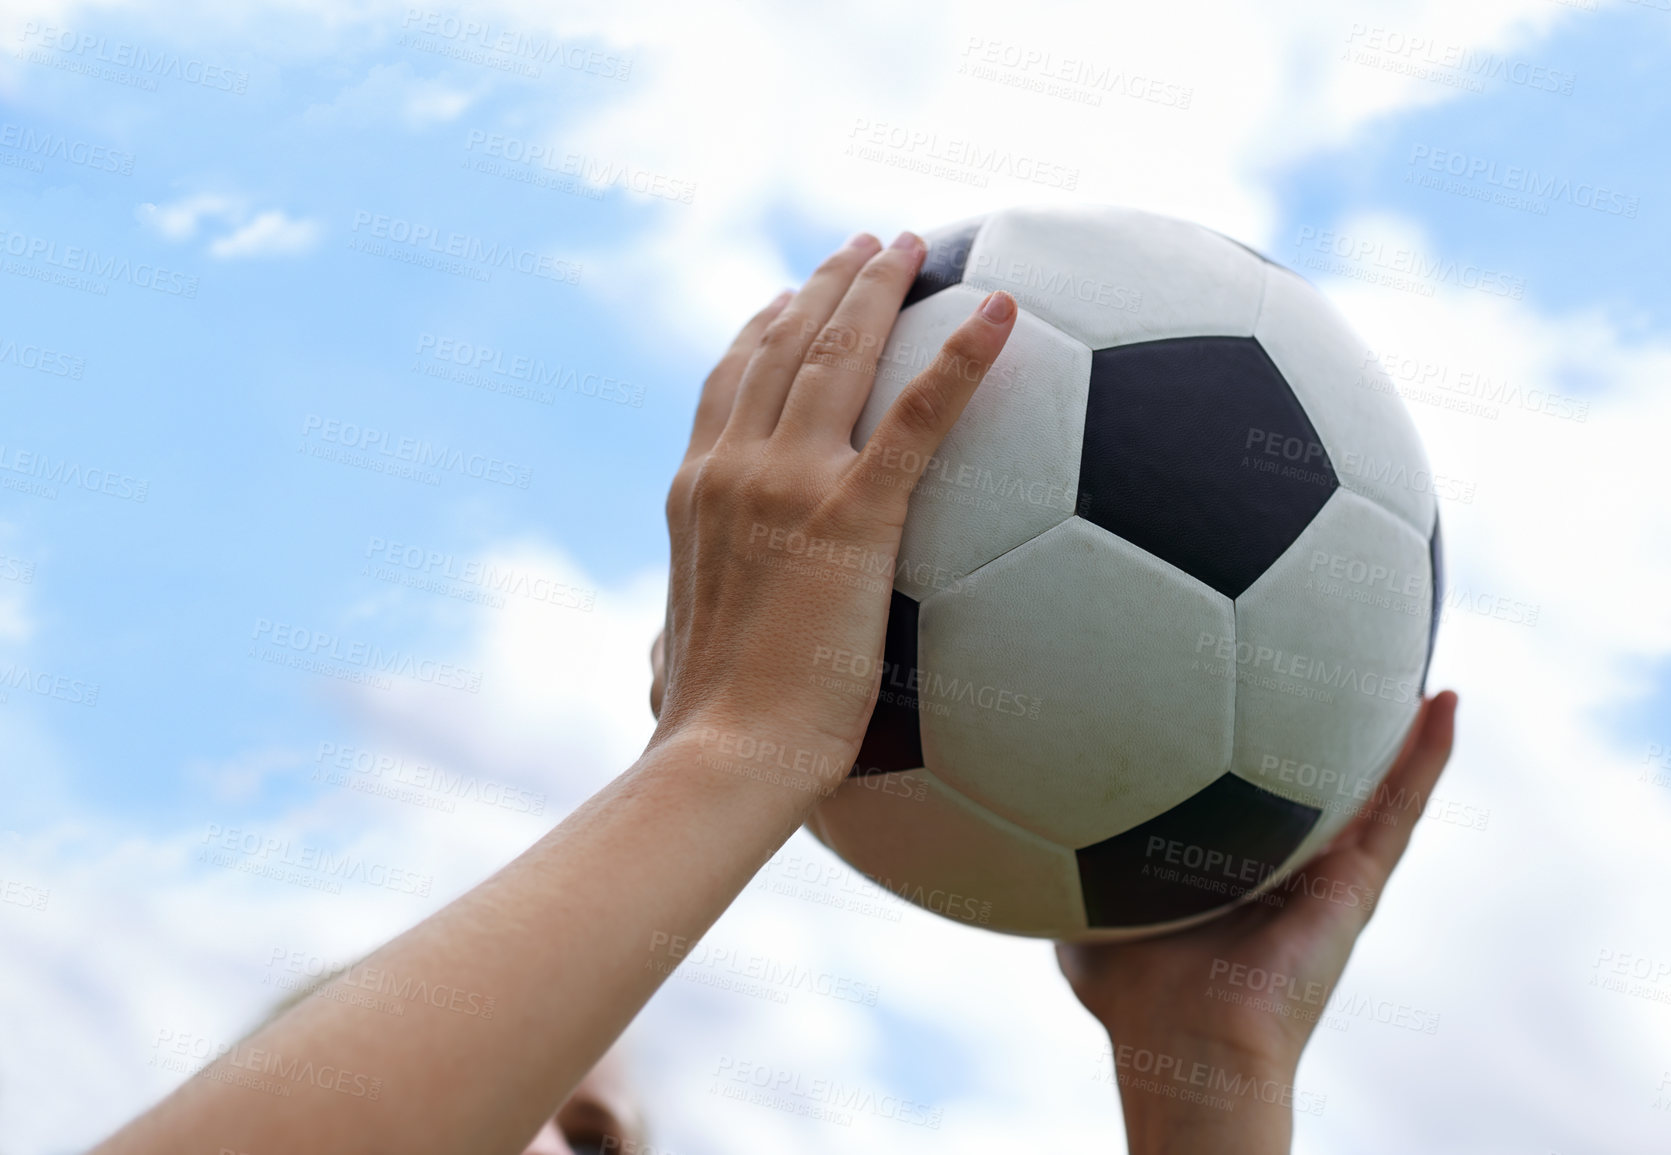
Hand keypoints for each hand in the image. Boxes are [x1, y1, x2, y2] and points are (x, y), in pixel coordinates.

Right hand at [652, 231, 1016, 784]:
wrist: (722, 758)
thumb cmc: (701, 734)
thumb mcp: (665, 667)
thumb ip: (666, 643)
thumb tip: (656, 659)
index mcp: (695, 496)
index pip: (728, 385)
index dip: (761, 330)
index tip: (788, 299)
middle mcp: (734, 469)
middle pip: (783, 345)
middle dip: (826, 284)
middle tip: (865, 246)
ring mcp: (790, 483)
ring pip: (840, 353)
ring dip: (878, 286)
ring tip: (909, 246)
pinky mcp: (852, 515)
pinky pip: (919, 416)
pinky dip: (963, 356)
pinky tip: (1003, 312)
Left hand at [1058, 691, 1457, 1151]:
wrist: (1187, 1043)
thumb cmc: (1132, 993)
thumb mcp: (1083, 906)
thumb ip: (1060, 857)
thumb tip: (1018, 812)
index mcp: (1225, 862)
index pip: (1245, 784)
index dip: (1251, 731)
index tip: (1249, 665)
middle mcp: (1282, 862)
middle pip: (1313, 777)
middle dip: (1329, 717)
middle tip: (1341, 647)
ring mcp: (1327, 872)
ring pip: (1370, 783)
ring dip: (1394, 723)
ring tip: (1410, 651)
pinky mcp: (1358, 885)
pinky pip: (1399, 808)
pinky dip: (1427, 755)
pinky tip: (1446, 702)